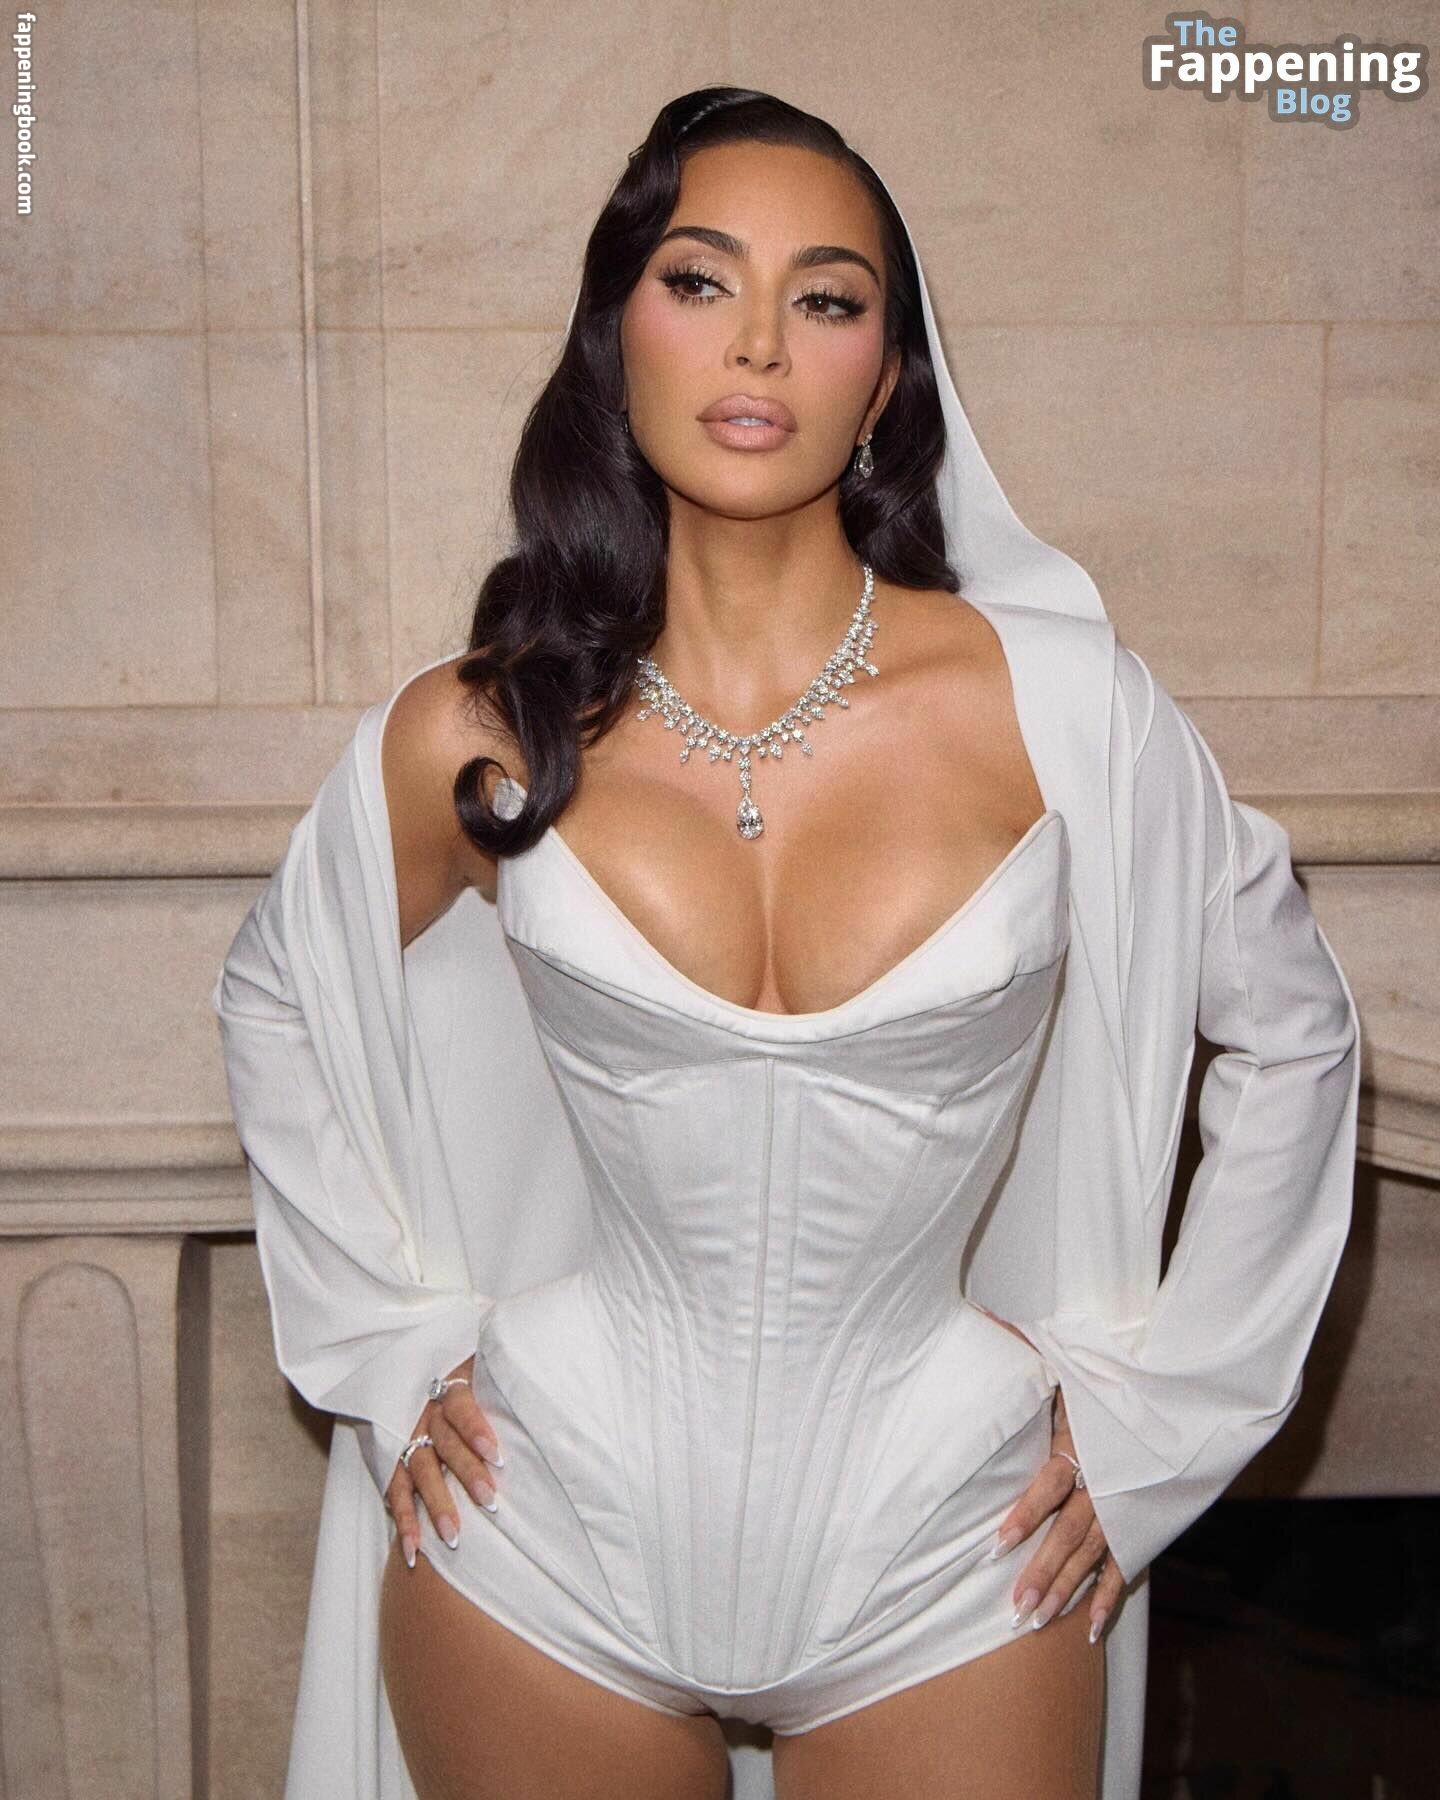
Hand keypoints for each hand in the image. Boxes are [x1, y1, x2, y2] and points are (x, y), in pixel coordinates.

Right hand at [384, 1356, 504, 1566]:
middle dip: (465, 1473)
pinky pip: (395, 1491)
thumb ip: (511, 1384)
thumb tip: (554, 1399)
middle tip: (490, 1501)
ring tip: (453, 1536)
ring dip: (435, 1504)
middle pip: (444, 1443)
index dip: (476, 1430)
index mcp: (451, 1389)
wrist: (431, 1374)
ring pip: (419, 1470)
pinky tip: (414, 1549)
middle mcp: (426, 1413)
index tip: (497, 1456)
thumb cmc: (477, 1380)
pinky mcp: (395, 1460)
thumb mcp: (490, 1372)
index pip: (461, 1408)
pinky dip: (404, 1521)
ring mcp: (408, 1437)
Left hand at [975, 1307, 1129, 1644]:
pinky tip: (1089, 1628)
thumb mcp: (1077, 1360)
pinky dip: (1108, 1598)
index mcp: (1088, 1443)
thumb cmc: (1121, 1373)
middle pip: (1071, 1534)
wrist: (1190, 1390)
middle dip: (1041, 1572)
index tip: (996, 1544)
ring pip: (1094, 1557)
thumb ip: (1032, 1348)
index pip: (1051, 1486)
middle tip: (1014, 1609)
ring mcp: (1130, 1507)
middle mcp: (1109, 1482)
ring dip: (1065, 1590)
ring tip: (1036, 1621)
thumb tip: (987, 1315)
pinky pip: (1127, 1566)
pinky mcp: (1146, 1521)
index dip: (1025, 1515)